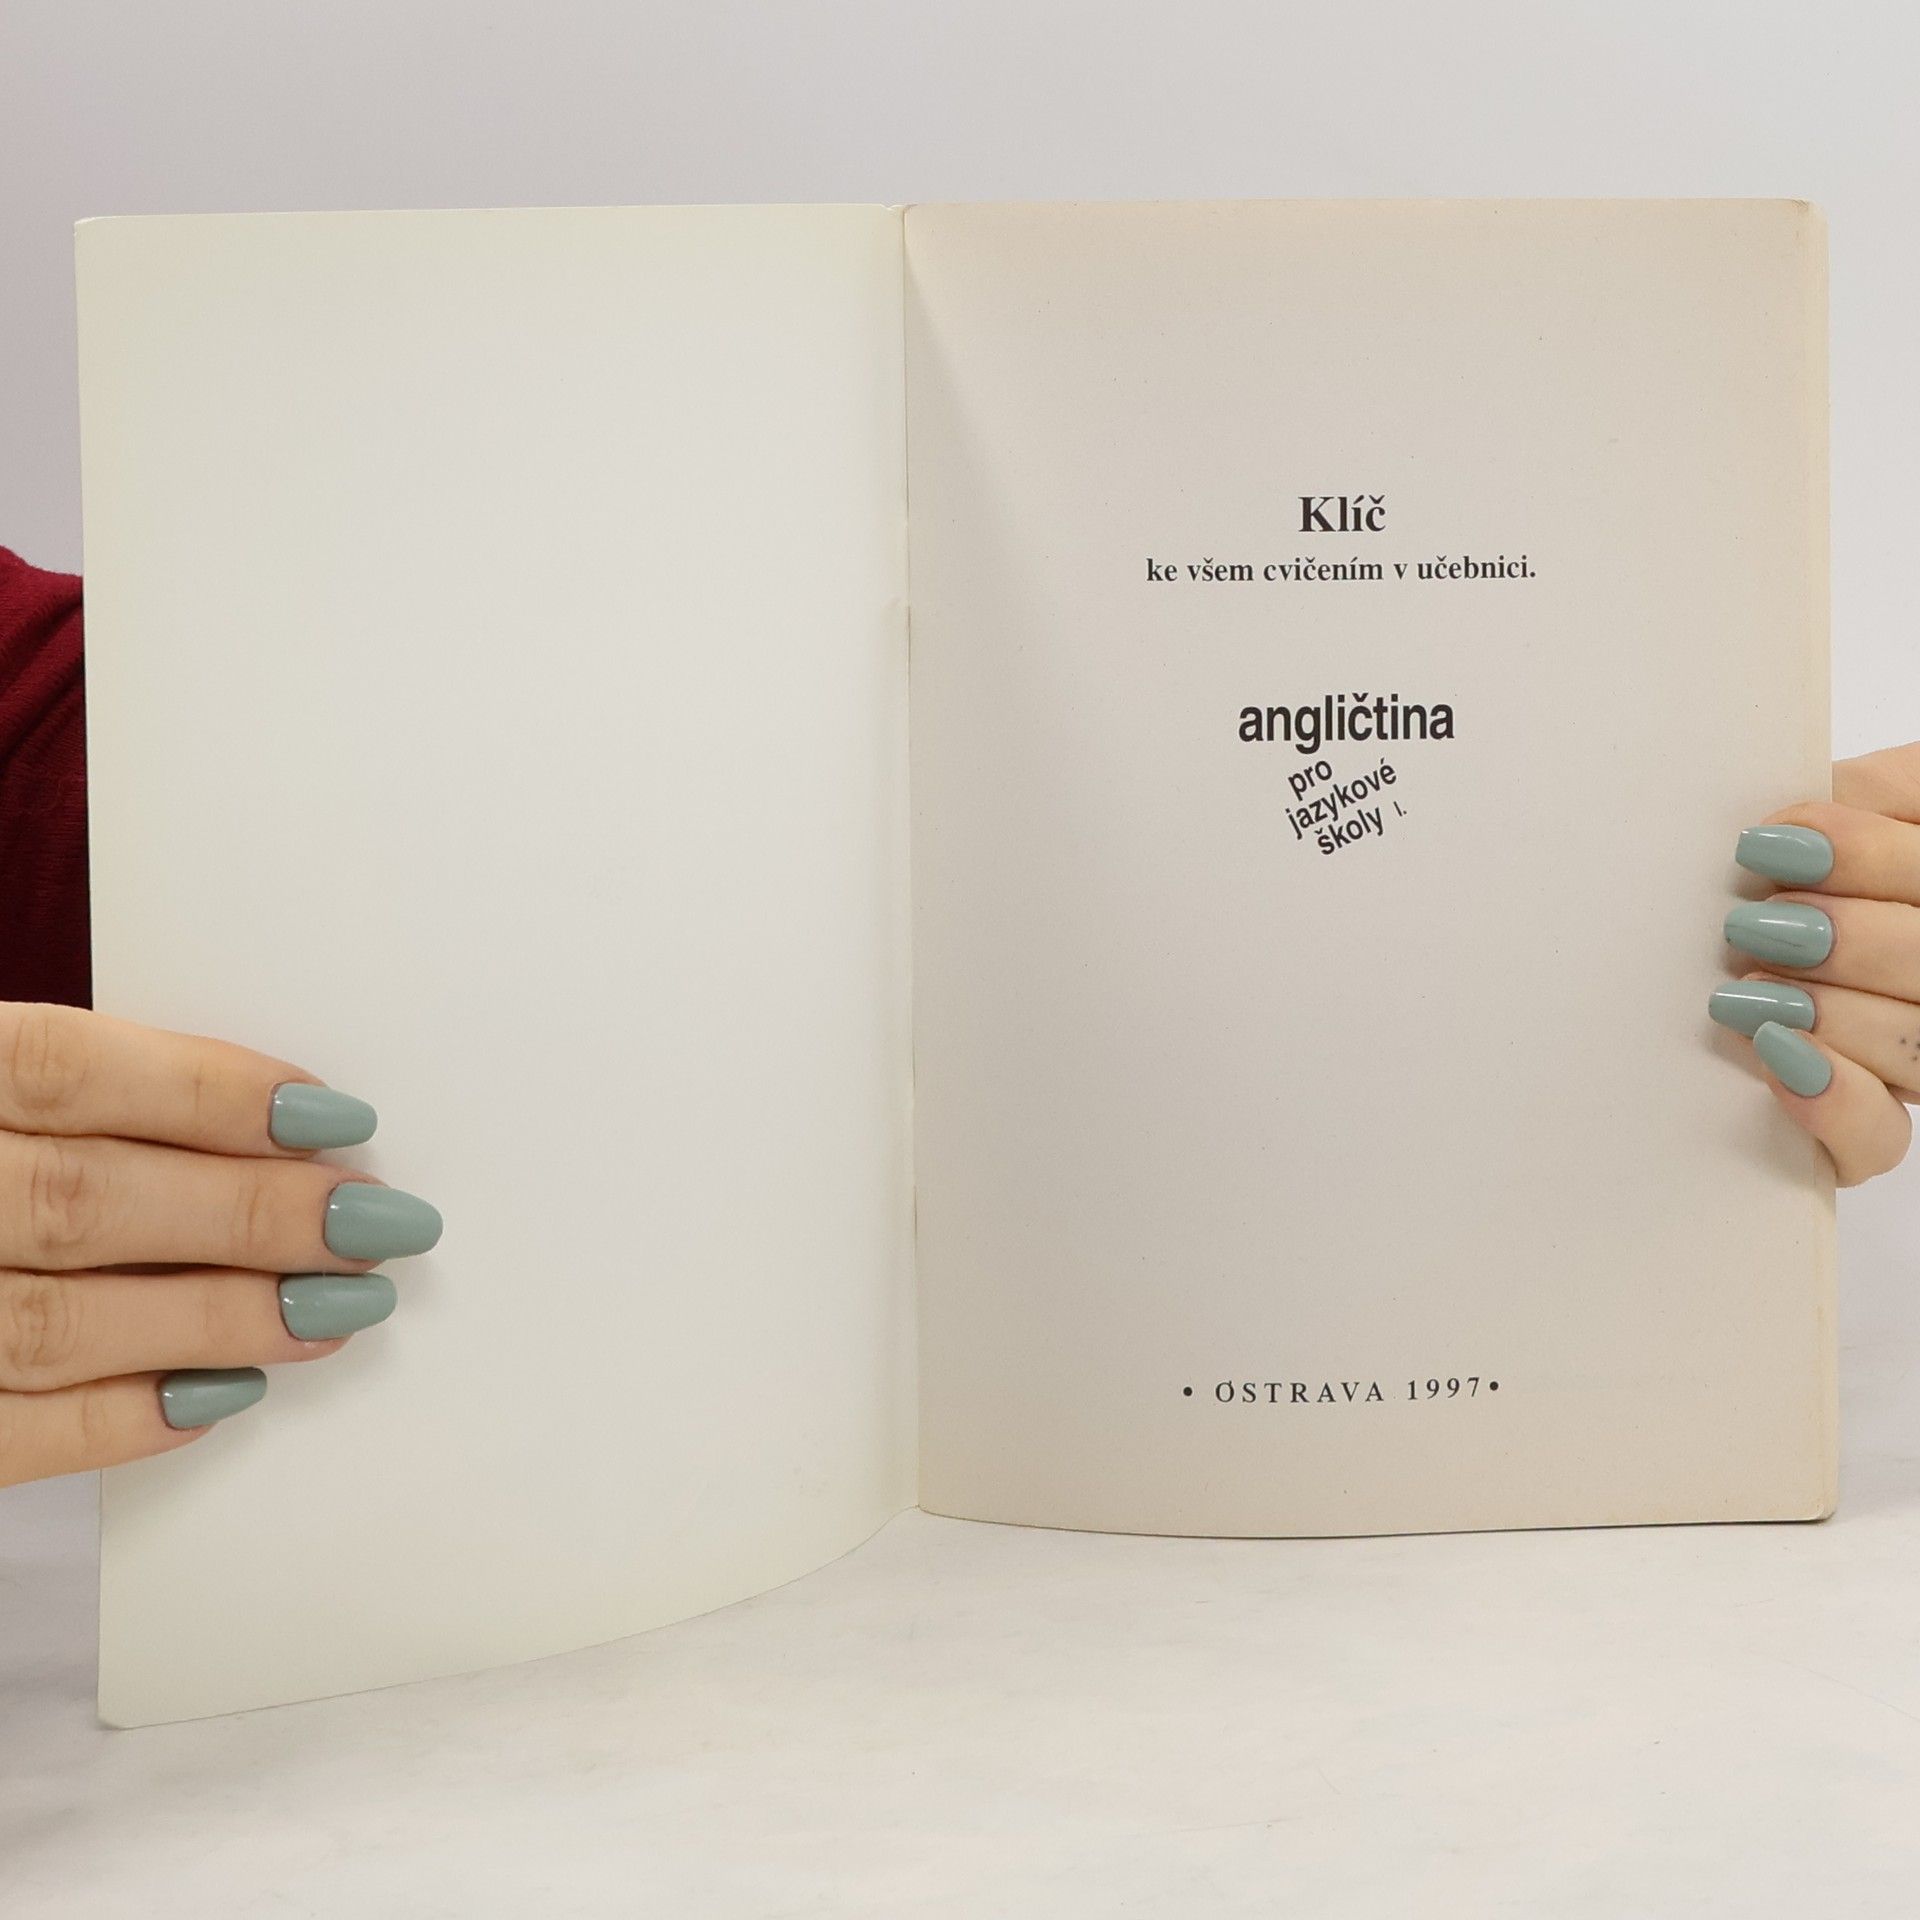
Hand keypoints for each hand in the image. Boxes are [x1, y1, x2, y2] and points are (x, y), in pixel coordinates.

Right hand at [0, 1003, 439, 1486]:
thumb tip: (269, 1121)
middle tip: (379, 1225)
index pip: (57, 1067)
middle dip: (252, 1217)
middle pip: (81, 1199)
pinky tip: (217, 1398)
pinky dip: (114, 1421)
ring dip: (214, 1321)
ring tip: (334, 1314)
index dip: (207, 1090)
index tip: (337, 1116)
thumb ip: (56, 1098)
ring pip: (50, 1322)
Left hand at [1713, 743, 1919, 1185]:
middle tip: (1751, 924)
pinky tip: (1778, 1056)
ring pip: (1914, 1045)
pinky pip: (1879, 1138)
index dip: (1862, 854)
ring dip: (1828, 1011)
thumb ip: (1860, 798)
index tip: (1766, 845)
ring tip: (1745, 991)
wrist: (1725, 979)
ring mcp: (1916, 1059)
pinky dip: (1832, 1101)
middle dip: (1847, 937)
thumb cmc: (1793, 876)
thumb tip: (1797, 821)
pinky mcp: (1868, 1130)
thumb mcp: (1848, 814)